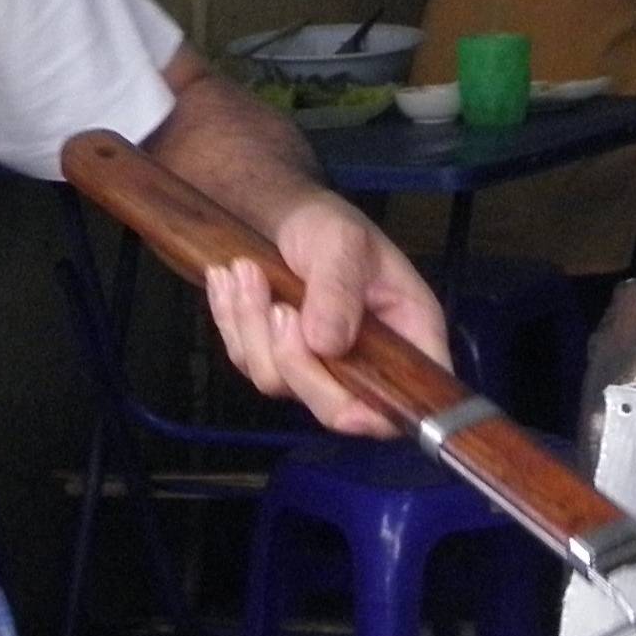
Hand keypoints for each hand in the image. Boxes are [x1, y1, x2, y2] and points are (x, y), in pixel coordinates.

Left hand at [202, 194, 450, 440]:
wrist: (285, 217)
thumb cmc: (330, 226)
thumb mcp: (342, 243)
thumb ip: (338, 290)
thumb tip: (326, 346)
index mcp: (407, 336)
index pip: (406, 401)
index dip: (377, 418)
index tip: (344, 407)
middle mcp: (365, 364)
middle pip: (332, 408)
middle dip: (296, 361)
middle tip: (279, 308)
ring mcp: (316, 369)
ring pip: (276, 382)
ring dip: (253, 326)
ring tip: (244, 271)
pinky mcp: (274, 361)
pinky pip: (244, 361)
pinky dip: (231, 320)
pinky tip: (228, 279)